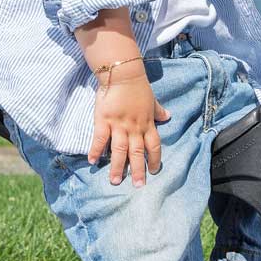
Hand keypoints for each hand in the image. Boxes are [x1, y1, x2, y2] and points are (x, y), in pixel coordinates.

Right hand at [87, 64, 170, 186]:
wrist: (122, 74)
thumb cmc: (138, 87)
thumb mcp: (152, 100)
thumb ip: (158, 111)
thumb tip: (168, 116)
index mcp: (147, 124)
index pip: (154, 145)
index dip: (155, 159)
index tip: (154, 171)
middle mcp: (134, 128)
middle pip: (137, 153)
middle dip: (138, 170)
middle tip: (137, 186)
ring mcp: (118, 125)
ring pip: (119, 150)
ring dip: (117, 166)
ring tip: (115, 181)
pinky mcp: (104, 120)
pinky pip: (100, 138)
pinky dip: (96, 150)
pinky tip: (92, 161)